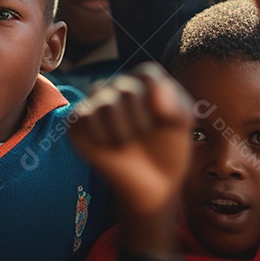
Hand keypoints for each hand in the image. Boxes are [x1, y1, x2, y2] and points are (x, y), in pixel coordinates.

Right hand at [70, 64, 194, 216]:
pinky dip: (101, 136)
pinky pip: (84, 117)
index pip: (146, 75)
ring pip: (106, 104)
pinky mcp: (78, 123)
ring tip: (127, 143)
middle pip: (127, 90)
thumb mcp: (181, 127)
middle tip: (143, 138)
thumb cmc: (166, 151)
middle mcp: (117, 89)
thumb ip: (176, 105)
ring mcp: (96, 105)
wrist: (151, 185)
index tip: (163, 123)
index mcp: (143, 83)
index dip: (157, 103)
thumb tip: (157, 88)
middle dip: (141, 121)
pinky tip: (109, 147)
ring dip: (122, 131)